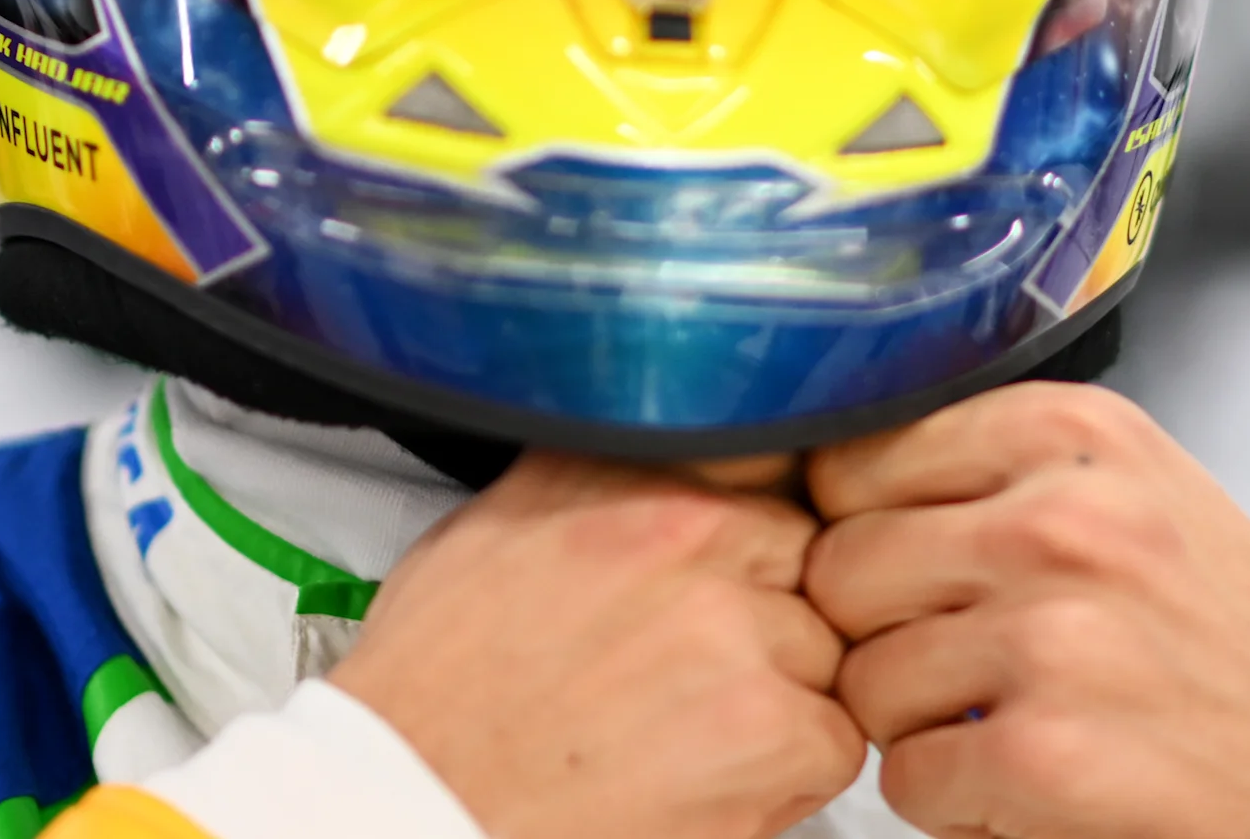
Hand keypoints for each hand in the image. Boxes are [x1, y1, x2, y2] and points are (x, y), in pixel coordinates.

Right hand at [329, 450, 865, 838]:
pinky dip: (789, 767)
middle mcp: (692, 533)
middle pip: (808, 549)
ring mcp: (739, 632)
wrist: (413, 802)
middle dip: (773, 601)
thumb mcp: (496, 525)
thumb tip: (656, 461)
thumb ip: (598, 479)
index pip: (768, 446)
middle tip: (702, 656)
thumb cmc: (437, 689)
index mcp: (631, 470)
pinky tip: (708, 772)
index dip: (763, 505)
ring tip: (691, 722)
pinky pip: (836, 736)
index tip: (746, 540)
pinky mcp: (769, 732)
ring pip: (829, 644)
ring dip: (783, 686)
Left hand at [805, 383, 1249, 838]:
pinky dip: (956, 800)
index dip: (866, 531)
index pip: (855, 459)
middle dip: (879, 631)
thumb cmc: (1224, 640)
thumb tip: (831, 480)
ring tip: (1015, 719)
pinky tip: (1033, 781)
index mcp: (1072, 433)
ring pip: (862, 681)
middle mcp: (1062, 518)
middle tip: (965, 661)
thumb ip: (997, 474)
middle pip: (839, 570)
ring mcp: (1052, 636)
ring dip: (918, 723)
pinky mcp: (1046, 753)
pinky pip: (908, 777)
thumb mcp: (1133, 494)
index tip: (917, 571)